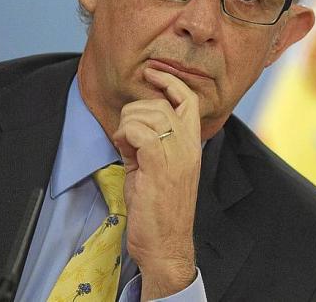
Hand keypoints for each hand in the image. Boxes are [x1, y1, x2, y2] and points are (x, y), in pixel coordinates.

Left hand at [111, 67, 201, 298]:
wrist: (166, 243)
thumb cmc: (160, 209)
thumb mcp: (162, 168)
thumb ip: (154, 143)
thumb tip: (134, 124)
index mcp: (193, 143)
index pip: (188, 100)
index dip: (171, 81)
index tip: (153, 72)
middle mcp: (188, 144)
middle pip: (160, 103)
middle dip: (135, 112)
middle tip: (128, 138)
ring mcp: (175, 152)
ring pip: (145, 114)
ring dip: (126, 126)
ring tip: (126, 149)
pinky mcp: (158, 163)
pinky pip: (136, 131)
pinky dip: (123, 137)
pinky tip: (124, 154)